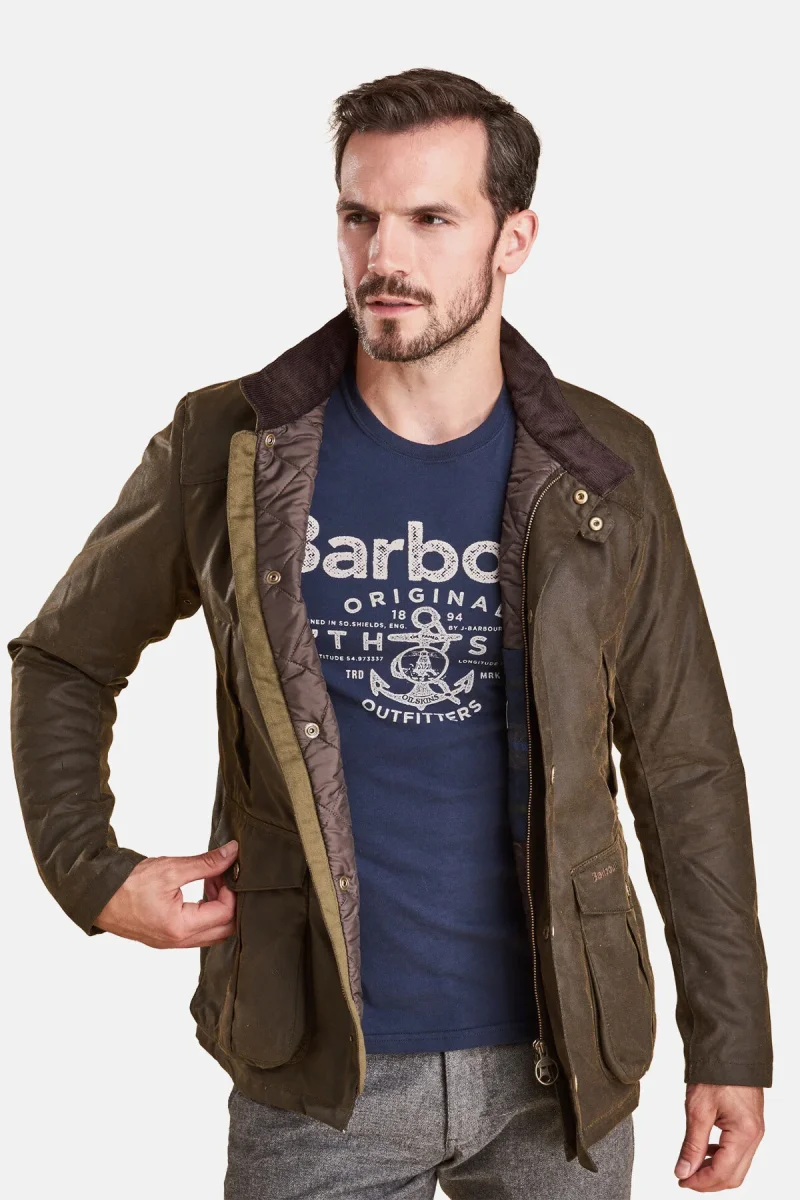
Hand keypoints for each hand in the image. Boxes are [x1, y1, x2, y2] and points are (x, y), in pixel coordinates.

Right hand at [94, 840, 238, 947]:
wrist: (97, 895)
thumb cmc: (127, 884)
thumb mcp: (171, 869)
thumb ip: (206, 863)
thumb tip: (232, 853)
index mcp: (180, 927)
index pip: (226, 913)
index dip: (231, 890)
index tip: (225, 869)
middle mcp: (178, 941)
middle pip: (225, 928)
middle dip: (230, 901)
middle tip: (221, 876)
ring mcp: (172, 942)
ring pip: (213, 932)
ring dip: (218, 907)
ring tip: (209, 880)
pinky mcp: (167, 938)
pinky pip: (198, 932)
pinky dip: (205, 912)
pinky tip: (200, 891)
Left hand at [675, 1082, 764, 1190]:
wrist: (729, 1049)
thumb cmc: (715, 1073)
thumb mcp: (698, 1110)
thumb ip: (692, 1145)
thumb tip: (683, 1171)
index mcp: (744, 1133)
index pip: (722, 1172)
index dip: (700, 1182)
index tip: (681, 1180)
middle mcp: (754, 1136)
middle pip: (733, 1176)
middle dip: (708, 1182)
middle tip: (685, 1178)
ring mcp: (755, 1131)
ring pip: (737, 1167)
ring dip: (714, 1171)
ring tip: (691, 1167)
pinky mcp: (750, 1125)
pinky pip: (738, 1153)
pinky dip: (721, 1158)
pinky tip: (705, 1151)